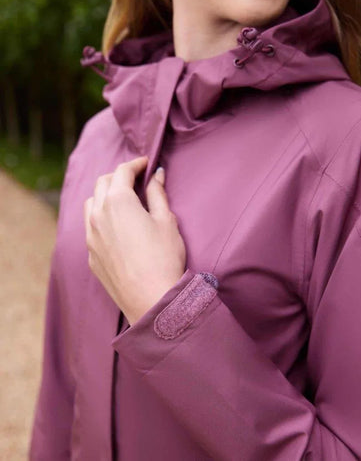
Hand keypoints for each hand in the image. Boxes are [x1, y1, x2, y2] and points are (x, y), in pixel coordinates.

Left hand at [83, 157, 186, 324]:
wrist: (151, 299)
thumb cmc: (164, 257)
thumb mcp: (167, 220)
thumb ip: (158, 194)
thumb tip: (156, 175)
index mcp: (118, 201)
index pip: (122, 171)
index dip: (136, 164)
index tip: (146, 163)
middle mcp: (98, 215)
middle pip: (103, 183)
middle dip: (118, 176)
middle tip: (136, 178)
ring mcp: (91, 236)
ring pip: (91, 204)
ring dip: (105, 195)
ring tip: (122, 200)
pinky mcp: (91, 255)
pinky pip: (91, 227)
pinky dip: (101, 218)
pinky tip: (116, 226)